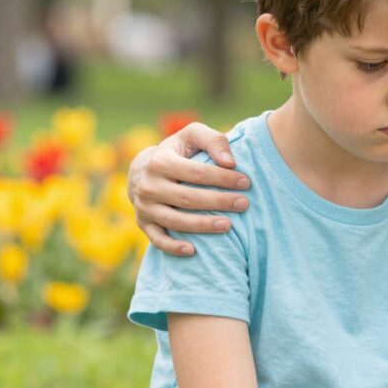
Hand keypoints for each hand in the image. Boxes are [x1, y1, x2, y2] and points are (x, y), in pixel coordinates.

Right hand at [128, 122, 251, 255]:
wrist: (142, 169)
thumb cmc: (178, 151)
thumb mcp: (192, 136)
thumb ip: (213, 141)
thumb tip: (230, 162)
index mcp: (160, 161)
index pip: (196, 172)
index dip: (222, 178)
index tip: (246, 182)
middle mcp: (148, 185)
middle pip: (187, 198)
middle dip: (218, 202)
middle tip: (244, 204)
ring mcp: (144, 206)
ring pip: (174, 221)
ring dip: (202, 226)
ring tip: (228, 226)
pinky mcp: (143, 223)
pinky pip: (157, 240)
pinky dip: (173, 247)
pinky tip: (194, 251)